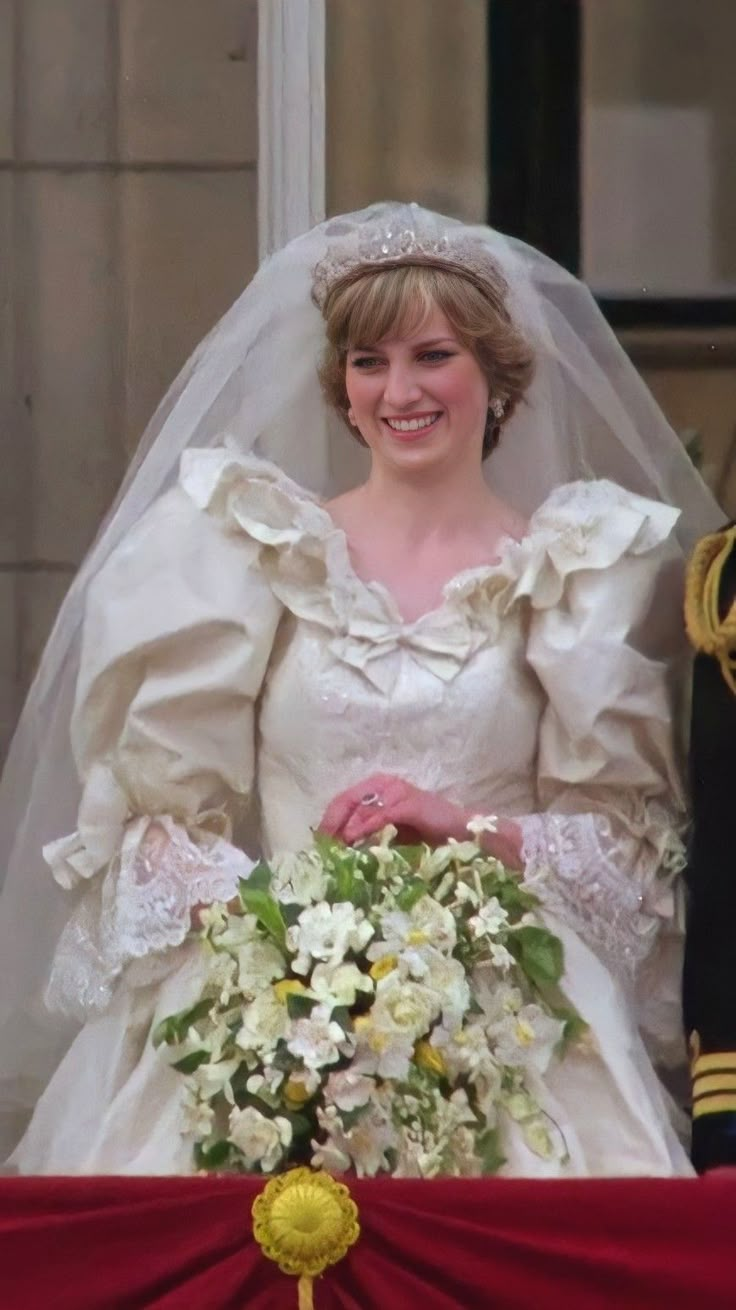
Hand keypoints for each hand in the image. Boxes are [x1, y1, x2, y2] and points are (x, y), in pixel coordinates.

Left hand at [319, 773, 459, 847]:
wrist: (460, 832)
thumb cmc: (425, 833)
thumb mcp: (389, 833)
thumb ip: (367, 833)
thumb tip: (339, 847)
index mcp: (377, 787)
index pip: (343, 800)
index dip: (328, 820)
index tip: (319, 842)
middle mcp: (385, 783)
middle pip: (347, 800)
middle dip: (332, 824)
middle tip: (324, 846)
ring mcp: (398, 791)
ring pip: (362, 807)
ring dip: (346, 828)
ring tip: (336, 847)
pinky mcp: (410, 803)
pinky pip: (382, 814)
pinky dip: (367, 826)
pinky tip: (355, 838)